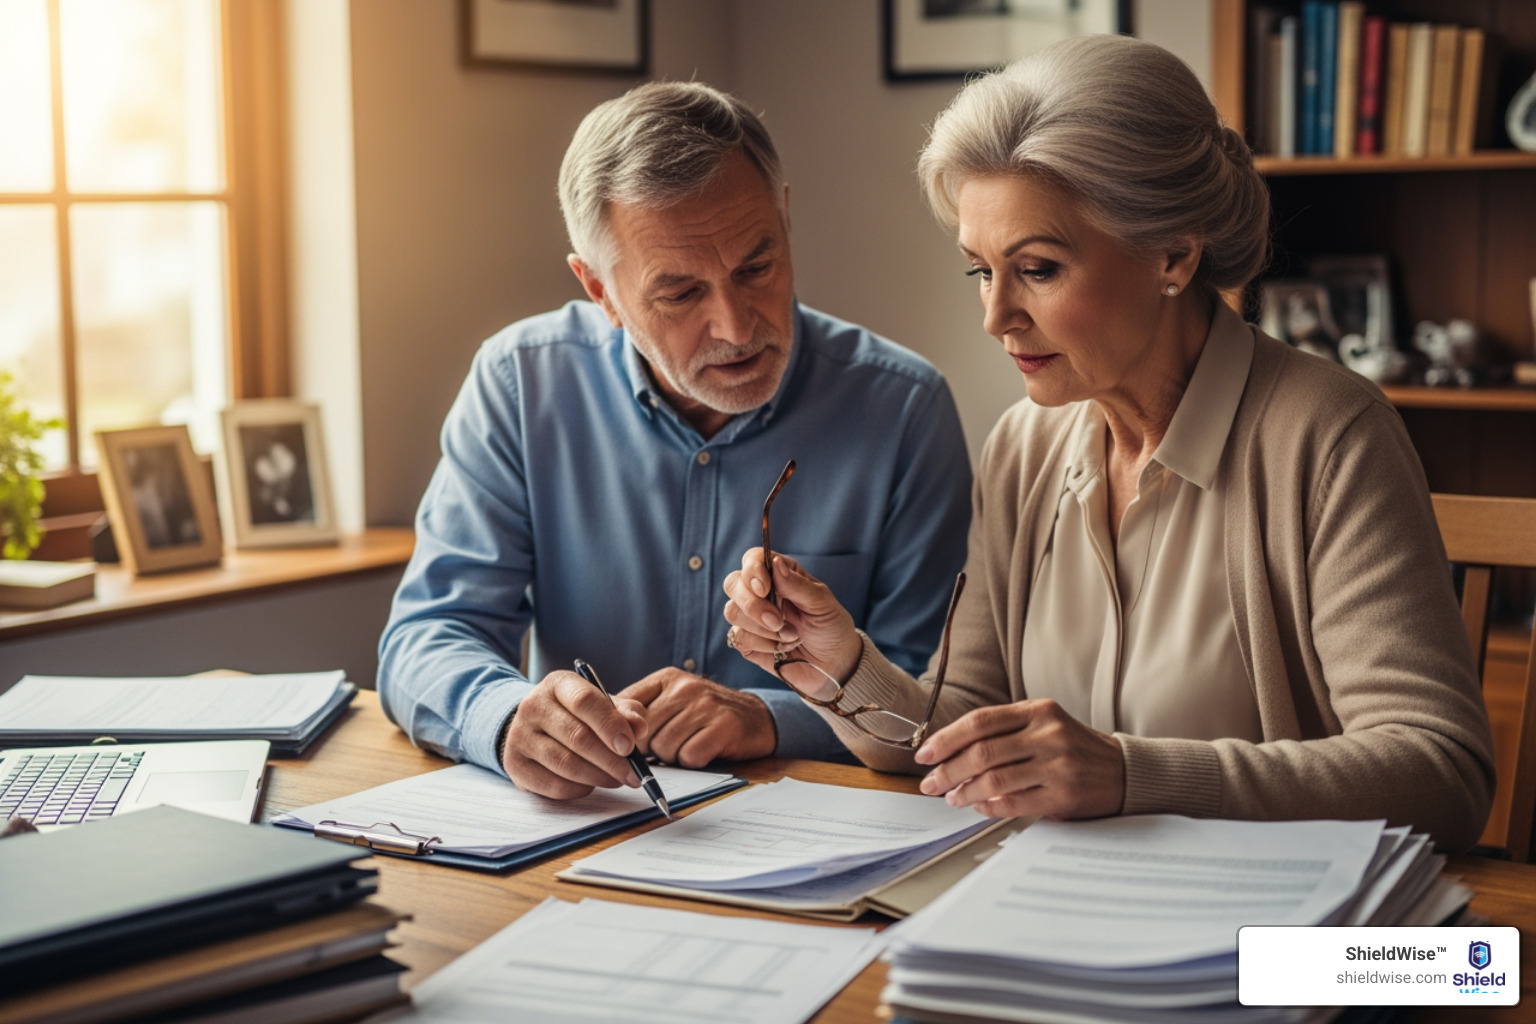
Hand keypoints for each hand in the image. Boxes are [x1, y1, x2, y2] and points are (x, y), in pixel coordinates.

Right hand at [502, 670, 647, 798]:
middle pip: (577, 737)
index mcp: (558, 684)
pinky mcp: (515, 765)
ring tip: (617, 779)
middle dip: (611, 760)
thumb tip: (639, 728)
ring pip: (566, 764)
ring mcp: (519, 736)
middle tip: (633, 773)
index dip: (610, 725)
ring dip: (598, 777)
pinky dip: (579, 789)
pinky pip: (553, 785)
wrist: (534, 727)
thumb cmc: (577, 715)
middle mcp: (533, 706)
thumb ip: (625, 713)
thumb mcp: (603, 705)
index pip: (584, 701)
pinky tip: (591, 784)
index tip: (630, 746)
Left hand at [618, 668, 776, 767]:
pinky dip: (693, 762)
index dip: (623, 732)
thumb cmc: (705, 715)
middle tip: (670, 745)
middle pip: (642, 734)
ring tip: (689, 745)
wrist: (757, 718)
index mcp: (666, 678)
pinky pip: (689, 757)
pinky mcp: (723, 726)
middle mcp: (685, 686)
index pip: (624, 705)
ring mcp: (705, 705)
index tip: (628, 744)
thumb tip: (603, 734)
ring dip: (673, 757)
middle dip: (651, 749)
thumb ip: (640, 711)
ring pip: (664, 748)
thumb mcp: (672, 701)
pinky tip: (704, 750)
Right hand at [721, 548, 862, 697]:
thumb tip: (775, 563)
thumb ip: (797, 584)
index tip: (765, 587)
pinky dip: (764, 644)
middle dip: (753, 604)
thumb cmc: (831, 627)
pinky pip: (739, 637)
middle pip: (733, 584)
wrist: (833, 663)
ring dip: (762, 628)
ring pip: (733, 612)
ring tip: (791, 636)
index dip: (752, 570)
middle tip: (778, 621)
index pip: (753, 559)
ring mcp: (750, 617)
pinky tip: (782, 647)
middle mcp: (760, 593)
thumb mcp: (822, 603)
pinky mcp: (747, 641)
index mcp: (779, 575)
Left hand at [913, 699, 1124, 819]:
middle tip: (930, 783)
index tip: (925, 753)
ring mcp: (1057, 765)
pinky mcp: (1063, 795)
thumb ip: (1004, 732)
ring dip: (964, 791)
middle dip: (948, 770)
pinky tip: (977, 806)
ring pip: (994, 780)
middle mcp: (1048, 734)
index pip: (980, 721)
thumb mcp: (1044, 724)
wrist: (1124, 771)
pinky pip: (1014, 802)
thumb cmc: (1074, 747)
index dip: (946, 738)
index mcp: (1038, 711)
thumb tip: (950, 753)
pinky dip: (989, 806)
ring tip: (951, 797)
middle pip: (982, 752)